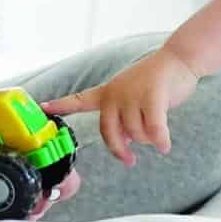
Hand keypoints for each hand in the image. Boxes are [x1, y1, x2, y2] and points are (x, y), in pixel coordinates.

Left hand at [44, 48, 198, 166]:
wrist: (178, 61)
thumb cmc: (156, 84)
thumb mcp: (133, 101)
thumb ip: (124, 120)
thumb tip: (125, 143)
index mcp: (108, 93)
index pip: (79, 100)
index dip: (61, 105)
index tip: (42, 107)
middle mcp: (116, 93)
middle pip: (109, 132)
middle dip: (119, 150)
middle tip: (129, 160)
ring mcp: (132, 94)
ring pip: (135, 134)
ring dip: (148, 139)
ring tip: (157, 133)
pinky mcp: (152, 96)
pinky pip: (153, 130)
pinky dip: (160, 140)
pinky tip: (164, 146)